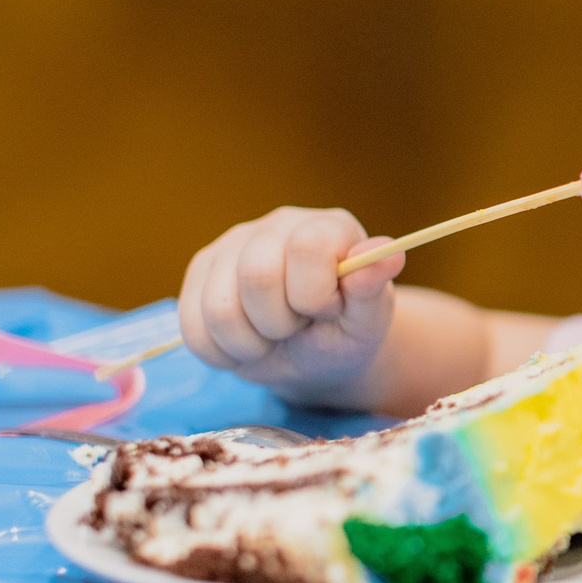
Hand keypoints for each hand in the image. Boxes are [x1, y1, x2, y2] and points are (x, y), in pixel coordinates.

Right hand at [177, 206, 403, 401]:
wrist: (313, 358)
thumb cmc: (346, 333)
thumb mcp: (368, 320)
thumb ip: (372, 289)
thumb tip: (389, 254)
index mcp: (327, 227)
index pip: (306, 248)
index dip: (315, 296)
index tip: (327, 310)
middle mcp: (277, 224)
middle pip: (256, 275)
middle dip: (280, 322)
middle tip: (297, 327)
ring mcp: (231, 246)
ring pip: (219, 308)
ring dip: (251, 343)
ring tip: (273, 337)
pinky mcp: (199, 274)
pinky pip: (193, 327)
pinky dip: (223, 352)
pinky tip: (248, 343)